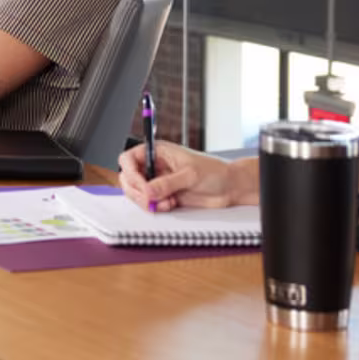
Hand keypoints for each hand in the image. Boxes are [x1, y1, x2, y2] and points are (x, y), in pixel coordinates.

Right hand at [118, 141, 246, 210]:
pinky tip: (170, 205)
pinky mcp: (163, 195)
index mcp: (158, 152)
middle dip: (137, 191)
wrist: (230, 188)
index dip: (130, 172)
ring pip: (137, 193)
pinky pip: (149, 203)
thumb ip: (167, 183)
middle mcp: (155, 166)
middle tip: (150, 199)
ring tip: (165, 203)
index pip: (129, 159)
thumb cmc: (215, 172)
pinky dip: (155, 207)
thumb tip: (147, 191)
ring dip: (147, 201)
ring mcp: (158, 182)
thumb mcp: (190, 175)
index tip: (141, 185)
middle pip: (128, 178)